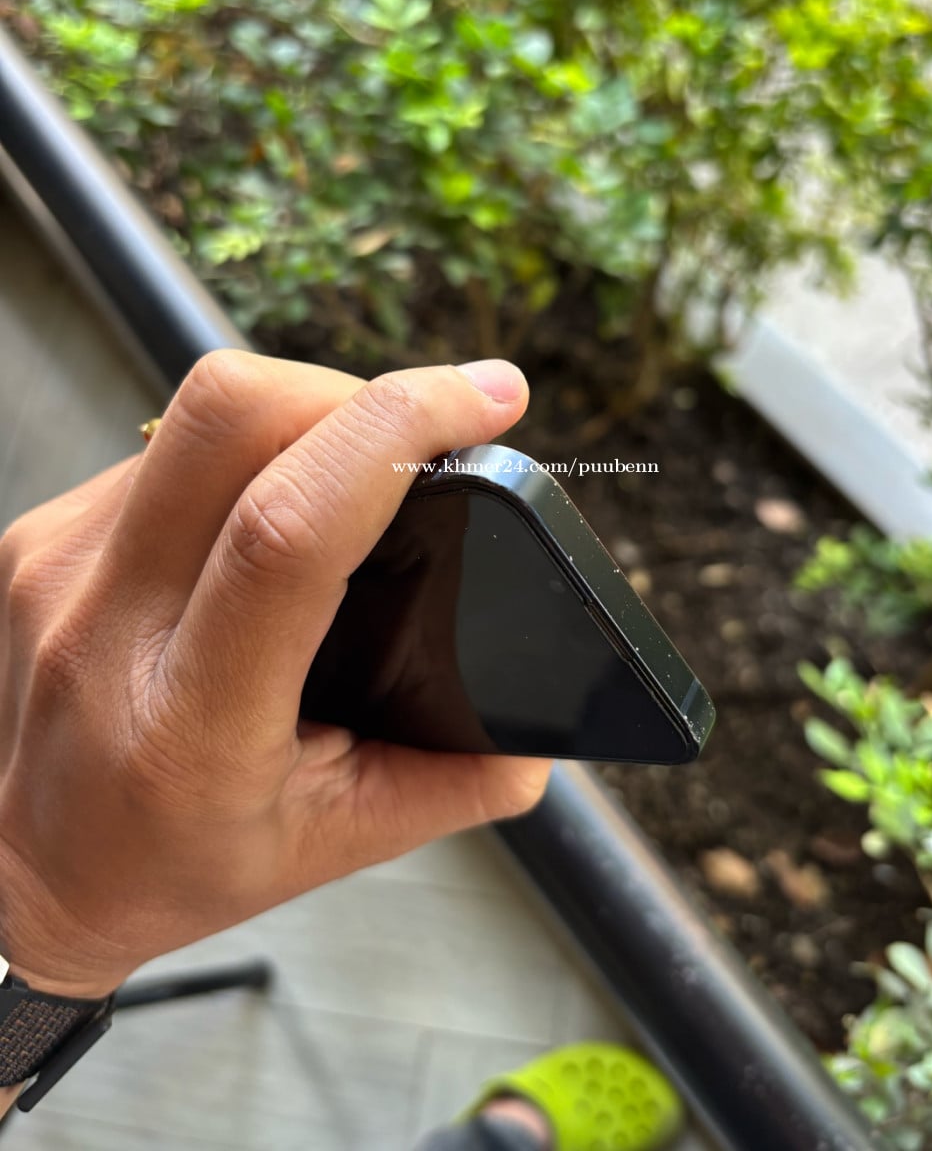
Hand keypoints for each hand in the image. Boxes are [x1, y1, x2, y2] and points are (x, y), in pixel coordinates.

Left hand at [0, 352, 549, 1000]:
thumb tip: (541, 736)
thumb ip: (448, 787)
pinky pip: (163, 444)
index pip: (288, 529)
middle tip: (414, 432)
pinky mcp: (43, 531)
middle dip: (351, 389)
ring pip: (197, 413)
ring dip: (298, 418)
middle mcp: (105, 621)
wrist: (14, 879)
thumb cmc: (160, 868)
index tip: (487, 398)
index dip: (396, 432)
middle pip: (228, 412)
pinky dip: (240, 453)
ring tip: (343, 482)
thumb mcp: (323, 847)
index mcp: (190, 720)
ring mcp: (59, 562)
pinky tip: (262, 508)